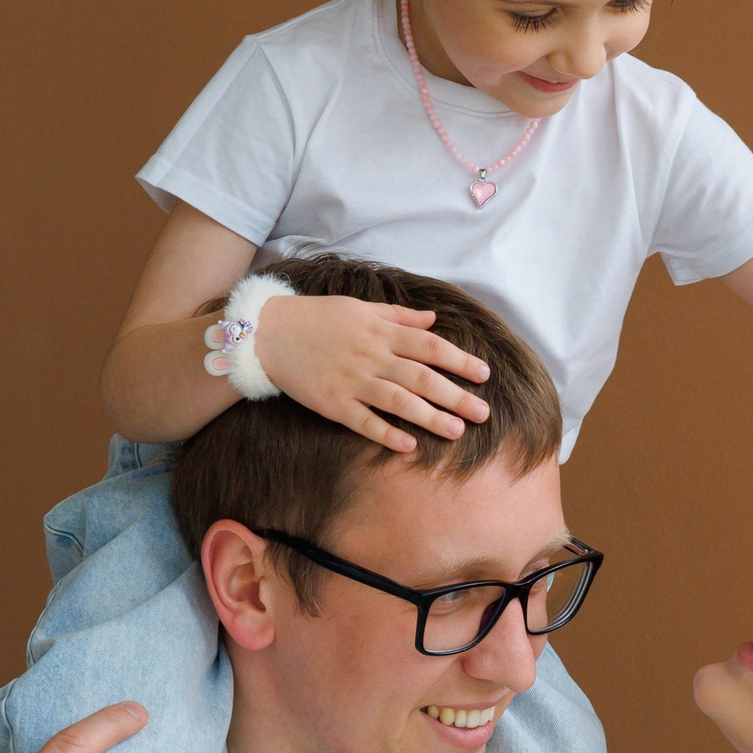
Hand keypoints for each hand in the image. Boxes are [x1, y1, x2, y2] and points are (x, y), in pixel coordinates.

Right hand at [254, 293, 491, 451]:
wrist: (268, 332)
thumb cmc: (317, 317)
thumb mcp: (359, 307)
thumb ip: (397, 315)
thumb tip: (432, 319)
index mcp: (380, 331)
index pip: (430, 346)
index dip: (459, 360)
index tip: (484, 374)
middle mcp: (371, 355)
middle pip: (422, 377)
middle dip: (455, 395)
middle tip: (484, 412)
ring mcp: (352, 381)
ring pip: (399, 400)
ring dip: (430, 417)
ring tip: (457, 431)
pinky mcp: (332, 403)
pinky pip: (364, 421)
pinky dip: (387, 433)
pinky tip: (409, 444)